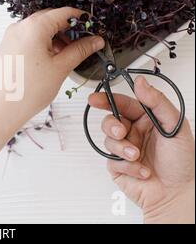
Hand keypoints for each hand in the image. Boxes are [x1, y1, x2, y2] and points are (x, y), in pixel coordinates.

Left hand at [0, 7, 104, 182]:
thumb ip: (80, 50)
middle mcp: (20, 26)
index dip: (82, 20)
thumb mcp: (60, 68)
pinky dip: (43, 44)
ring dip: (56, 37)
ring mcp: (11, 36)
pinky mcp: (7, 47)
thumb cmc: (26, 91)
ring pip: (40, 29)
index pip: (64, 13)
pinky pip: (29, 38)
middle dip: (69, 30)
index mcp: (34, 26)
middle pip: (51, 19)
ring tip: (68, 56)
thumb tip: (95, 40)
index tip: (94, 30)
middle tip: (84, 45)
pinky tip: (52, 60)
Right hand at [89, 76, 194, 223]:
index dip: (106, 100)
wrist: (176, 194)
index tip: (95, 98)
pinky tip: (141, 170)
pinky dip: (127, 166)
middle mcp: (134, 132)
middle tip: (121, 132)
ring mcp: (124, 149)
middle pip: (110, 120)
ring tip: (137, 156)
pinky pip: (111, 160)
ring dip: (123, 149)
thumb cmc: (181, 162)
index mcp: (147, 119)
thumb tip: (141, 83)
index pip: (123, 104)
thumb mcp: (176, 126)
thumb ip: (157, 102)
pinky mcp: (117, 166)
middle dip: (112, 126)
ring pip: (108, 140)